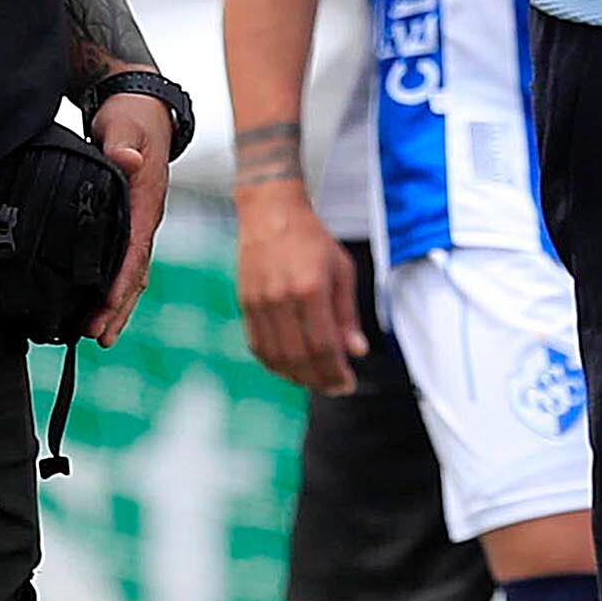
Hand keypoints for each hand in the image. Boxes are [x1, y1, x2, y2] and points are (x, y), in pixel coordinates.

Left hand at [82, 93, 173, 347]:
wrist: (143, 109)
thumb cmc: (132, 118)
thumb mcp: (126, 124)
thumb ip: (123, 142)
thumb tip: (126, 160)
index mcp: (148, 200)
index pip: (136, 249)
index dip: (121, 280)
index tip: (106, 306)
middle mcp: (147, 218)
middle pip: (135, 273)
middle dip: (118, 308)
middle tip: (97, 336)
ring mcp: (140, 222)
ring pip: (131, 273)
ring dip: (117, 306)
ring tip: (96, 335)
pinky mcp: (129, 221)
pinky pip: (124, 262)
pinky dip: (114, 288)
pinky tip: (99, 306)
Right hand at [234, 180, 364, 393]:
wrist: (271, 213)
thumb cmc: (311, 239)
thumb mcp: (341, 271)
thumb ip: (347, 315)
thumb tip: (356, 352)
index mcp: (310, 289)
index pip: (323, 346)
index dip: (336, 372)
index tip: (347, 383)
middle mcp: (281, 299)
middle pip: (298, 357)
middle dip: (319, 380)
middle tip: (334, 387)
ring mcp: (259, 302)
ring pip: (275, 356)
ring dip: (296, 377)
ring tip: (315, 381)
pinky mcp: (245, 303)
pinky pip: (257, 345)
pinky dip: (274, 364)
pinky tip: (290, 368)